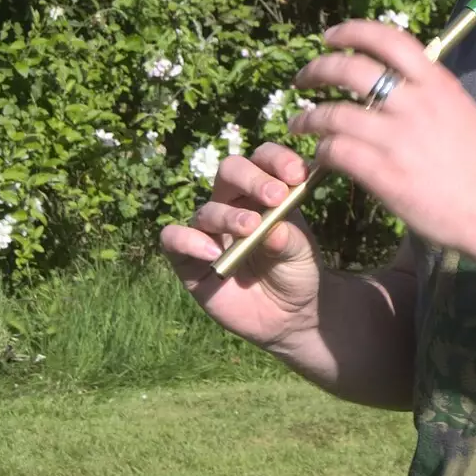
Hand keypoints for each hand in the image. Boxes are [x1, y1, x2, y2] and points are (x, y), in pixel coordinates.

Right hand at [158, 141, 323, 353]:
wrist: (289, 316)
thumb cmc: (297, 273)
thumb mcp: (302, 254)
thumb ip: (290, 239)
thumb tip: (273, 228)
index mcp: (264, 192)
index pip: (263, 159)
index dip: (276, 159)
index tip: (296, 175)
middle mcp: (234, 204)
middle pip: (229, 171)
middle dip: (251, 178)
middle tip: (275, 196)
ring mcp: (210, 232)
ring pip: (206, 209)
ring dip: (228, 215)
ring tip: (250, 228)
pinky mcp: (189, 261)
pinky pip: (172, 240)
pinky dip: (187, 240)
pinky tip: (212, 253)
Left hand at [288, 19, 475, 271]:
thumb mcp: (460, 110)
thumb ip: (427, 92)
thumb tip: (395, 82)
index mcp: (437, 82)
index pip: (387, 39)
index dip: (352, 32)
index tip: (331, 36)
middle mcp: (414, 103)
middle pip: (350, 69)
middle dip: (318, 70)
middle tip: (303, 79)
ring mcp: (396, 138)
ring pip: (333, 113)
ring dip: (308, 117)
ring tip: (300, 123)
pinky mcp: (383, 173)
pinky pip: (335, 151)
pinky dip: (321, 151)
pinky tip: (320, 157)